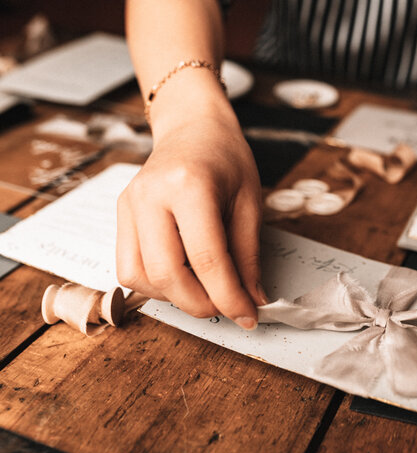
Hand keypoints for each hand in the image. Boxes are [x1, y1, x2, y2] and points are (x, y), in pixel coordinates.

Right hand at [116, 111, 265, 328]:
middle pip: (167, 274)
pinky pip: (128, 267)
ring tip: (207, 290)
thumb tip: (252, 300)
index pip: (207, 258)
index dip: (229, 296)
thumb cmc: (227, 159)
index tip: (249, 316)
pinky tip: (182, 277)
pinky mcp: (120, 215)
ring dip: (175, 297)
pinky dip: (155, 285)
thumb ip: (248, 254)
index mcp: (189, 186)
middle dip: (200, 304)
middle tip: (228, 307)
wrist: (193, 128)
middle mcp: (150, 196)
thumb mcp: (250, 202)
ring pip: (140, 277)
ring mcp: (128, 205)